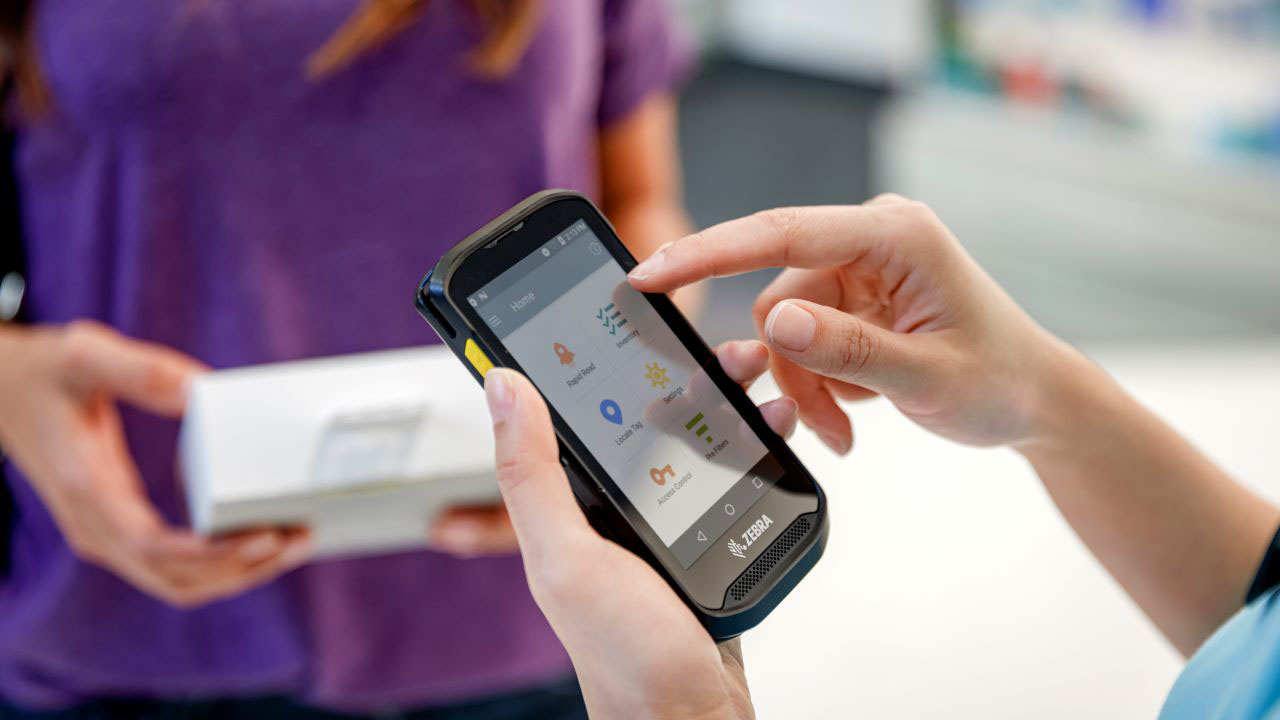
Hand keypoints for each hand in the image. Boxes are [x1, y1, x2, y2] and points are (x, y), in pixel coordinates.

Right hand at [0, 321, 310, 607]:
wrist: (1, 390)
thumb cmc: (45, 370)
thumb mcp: (84, 352)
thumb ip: (139, 368)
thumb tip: (199, 390)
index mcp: (86, 488)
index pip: (152, 546)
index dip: (212, 554)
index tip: (264, 539)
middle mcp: (94, 526)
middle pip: (173, 578)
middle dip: (241, 568)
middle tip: (299, 539)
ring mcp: (105, 534)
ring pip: (175, 583)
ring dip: (237, 575)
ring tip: (293, 544)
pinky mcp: (119, 530)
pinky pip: (172, 567)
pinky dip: (218, 567)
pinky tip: (260, 543)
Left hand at [480, 340, 792, 719]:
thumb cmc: (624, 657)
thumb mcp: (567, 558)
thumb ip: (531, 474)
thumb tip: (502, 384)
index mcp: (569, 502)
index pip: (569, 408)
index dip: (588, 353)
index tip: (615, 304)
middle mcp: (610, 505)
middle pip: (641, 412)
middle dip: (678, 366)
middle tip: (716, 339)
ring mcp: (660, 519)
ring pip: (690, 435)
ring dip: (723, 395)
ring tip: (756, 369)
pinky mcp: (702, 536)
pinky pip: (727, 472)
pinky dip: (754, 442)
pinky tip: (775, 425)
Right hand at [628, 195, 1078, 451]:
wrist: (1034, 398)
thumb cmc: (999, 380)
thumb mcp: (925, 377)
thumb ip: (847, 349)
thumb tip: (776, 321)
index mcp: (895, 234)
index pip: (780, 231)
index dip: (707, 252)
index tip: (647, 272)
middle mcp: (872, 238)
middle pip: (777, 294)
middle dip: (792, 368)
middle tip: (820, 426)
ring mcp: (861, 267)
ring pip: (785, 326)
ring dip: (806, 385)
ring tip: (845, 427)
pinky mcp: (854, 295)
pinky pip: (803, 338)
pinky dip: (818, 382)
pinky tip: (855, 409)